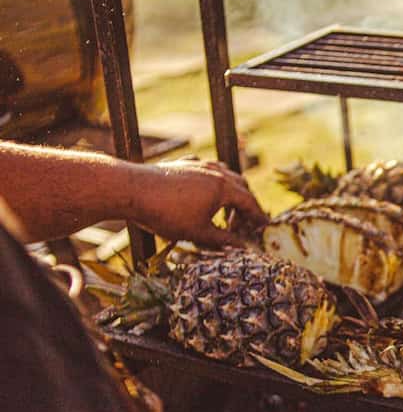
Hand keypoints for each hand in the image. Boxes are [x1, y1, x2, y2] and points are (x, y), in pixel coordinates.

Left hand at [131, 157, 266, 247]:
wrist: (130, 190)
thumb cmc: (165, 213)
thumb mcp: (198, 233)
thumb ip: (223, 241)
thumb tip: (242, 248)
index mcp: (223, 188)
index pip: (249, 202)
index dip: (258, 217)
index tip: (263, 228)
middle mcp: (214, 172)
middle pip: (241, 186)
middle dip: (246, 204)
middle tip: (244, 223)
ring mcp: (197, 165)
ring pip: (224, 173)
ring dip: (230, 191)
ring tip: (225, 208)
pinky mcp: (181, 164)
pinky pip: (205, 168)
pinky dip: (212, 180)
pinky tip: (204, 190)